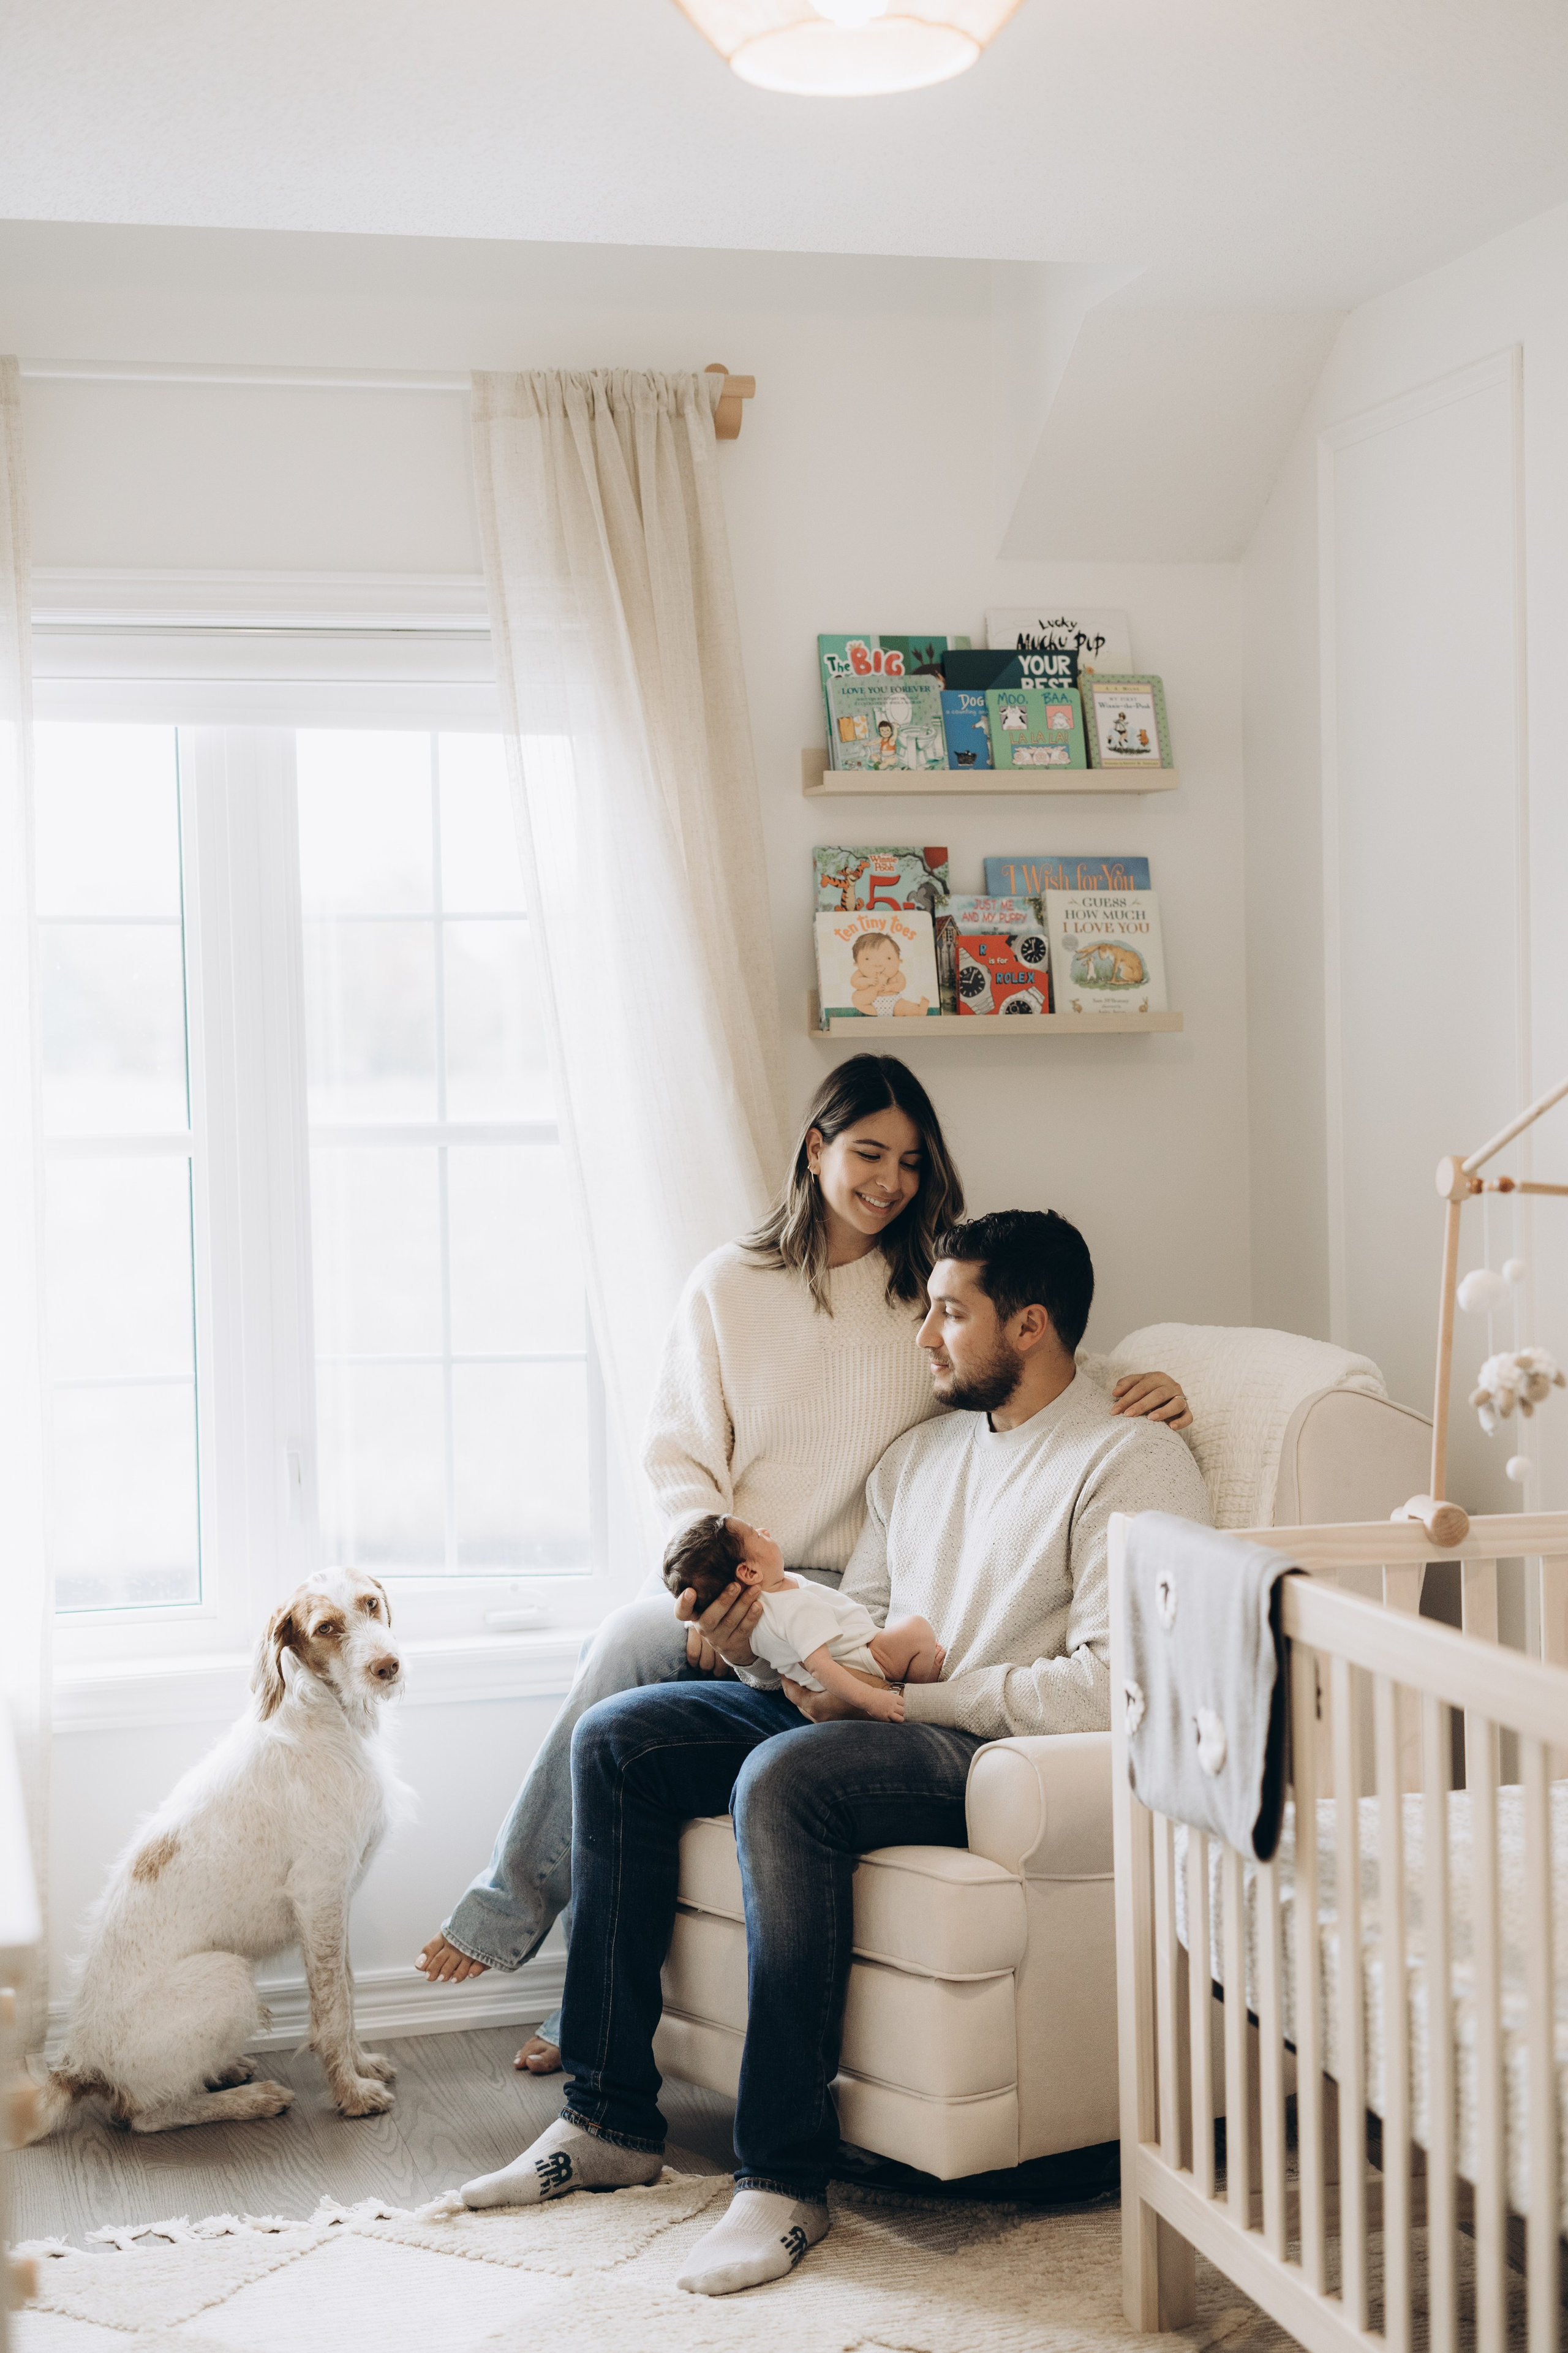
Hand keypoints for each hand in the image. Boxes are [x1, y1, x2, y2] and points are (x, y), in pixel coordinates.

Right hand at [674, 1579, 762, 1671]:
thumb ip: (713, 1588)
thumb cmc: (723, 1612)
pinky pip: (743, 1630)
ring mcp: (718, 1639)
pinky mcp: (733, 1645)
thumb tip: (726, 1560)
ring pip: (730, 1622)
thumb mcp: (713, 1602)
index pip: (682, 1612)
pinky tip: (758, 1605)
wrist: (735, 1643)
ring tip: (755, 1589)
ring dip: (743, 1604)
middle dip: (724, 1600)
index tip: (690, 1591)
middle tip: (735, 1585)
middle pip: (710, 1617)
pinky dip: (751, 1617)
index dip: (684, 1603)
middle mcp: (703, 1628)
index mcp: (695, 1615)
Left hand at [780, 1675, 902, 1722]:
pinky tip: (821, 1695)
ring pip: (809, 1710)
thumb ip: (822, 1668)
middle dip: (795, 1689)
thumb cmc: (866, 1688)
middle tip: (793, 1674)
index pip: (792, 1694)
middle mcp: (819, 1719)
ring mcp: (828, 1726)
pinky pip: (819, 1715)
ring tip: (806, 1683)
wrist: (888, 1707)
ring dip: (806, 1697)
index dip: (785, 1680)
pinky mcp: (837, 1728)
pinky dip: (816, 1705)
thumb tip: (803, 1657)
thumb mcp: (842, 1674)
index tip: (783, 1669)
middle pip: (799, 1703)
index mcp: (817, 1707)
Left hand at [1111, 1370, 1191, 1431]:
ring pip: (1176, 1404)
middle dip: (1141, 1405)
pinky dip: (1181, 1422)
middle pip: (1157, 1394)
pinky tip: (1171, 1427)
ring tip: (1150, 1418)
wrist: (1165, 1398)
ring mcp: (1181, 1398)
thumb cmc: (1146, 1391)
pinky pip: (1188, 1417)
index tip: (1114, 1411)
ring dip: (1163, 1411)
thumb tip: (1115, 1392)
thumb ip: (1125, 1385)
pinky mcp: (1187, 1411)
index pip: (1141, 1387)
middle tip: (1127, 1415)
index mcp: (1157, 1377)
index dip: (1127, 1399)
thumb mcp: (1135, 1384)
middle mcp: (1171, 1386)